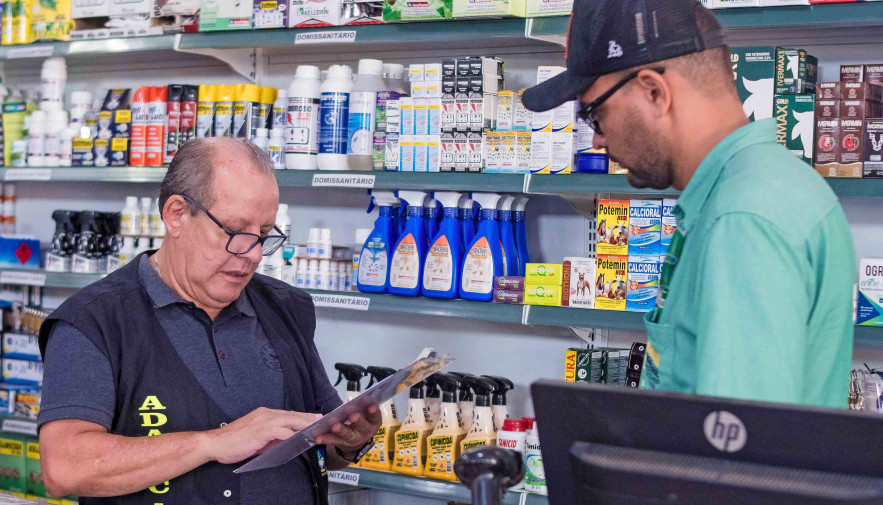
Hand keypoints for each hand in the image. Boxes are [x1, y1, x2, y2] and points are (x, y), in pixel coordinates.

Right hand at [201, 407, 321, 464]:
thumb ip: (271, 437)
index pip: (287, 414)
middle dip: (307, 418)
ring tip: (315, 427)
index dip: (301, 416)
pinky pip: (280, 431)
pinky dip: (291, 433)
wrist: (215, 443)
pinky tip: (299, 436)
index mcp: (264, 414)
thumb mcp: (256, 438)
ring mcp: (263, 421)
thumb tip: (287, 440)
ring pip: (289, 420)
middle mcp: (265, 414)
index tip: (313, 418)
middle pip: (291, 415)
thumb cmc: (233, 442)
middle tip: (321, 420)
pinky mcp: (260, 431)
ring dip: (303, 424)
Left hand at [314, 405, 381, 452]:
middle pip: (362, 426)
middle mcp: (365, 432)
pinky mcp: (341, 443)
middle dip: (357, 420)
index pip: (375, 416)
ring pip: (347, 434)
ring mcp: (353, 439)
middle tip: (353, 416)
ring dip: (340, 429)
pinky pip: (333, 440)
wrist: (357, 442)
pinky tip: (318, 437)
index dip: (373, 411)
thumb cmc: (362, 421)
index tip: (370, 406)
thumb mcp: (367, 414)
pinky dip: (325, 438)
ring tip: (334, 426)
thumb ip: (364, 406)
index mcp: (373, 422)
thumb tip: (363, 396)